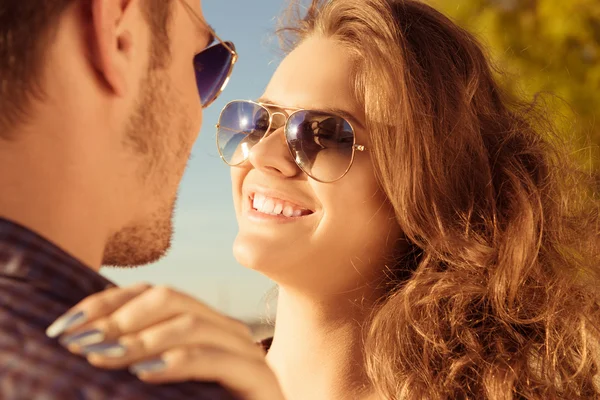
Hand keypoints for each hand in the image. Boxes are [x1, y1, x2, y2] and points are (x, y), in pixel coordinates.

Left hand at [46, 283, 284, 399]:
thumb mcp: (160, 385)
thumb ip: (136, 361)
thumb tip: (85, 345)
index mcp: (202, 327)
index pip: (151, 294)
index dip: (106, 303)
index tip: (64, 327)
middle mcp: (224, 331)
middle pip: (171, 299)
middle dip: (119, 318)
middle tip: (79, 343)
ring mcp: (246, 352)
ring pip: (191, 323)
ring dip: (140, 339)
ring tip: (101, 358)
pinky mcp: (260, 379)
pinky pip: (214, 358)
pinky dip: (178, 361)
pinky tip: (145, 373)